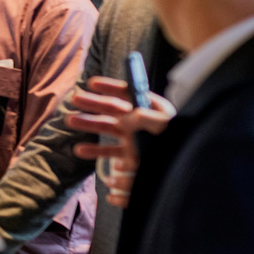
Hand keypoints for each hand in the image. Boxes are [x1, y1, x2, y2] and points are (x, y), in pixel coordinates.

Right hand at [64, 77, 175, 207]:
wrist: (183, 170)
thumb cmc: (179, 142)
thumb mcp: (167, 126)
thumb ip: (147, 118)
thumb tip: (126, 117)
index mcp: (149, 109)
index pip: (127, 93)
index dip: (110, 87)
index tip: (92, 83)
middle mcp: (138, 122)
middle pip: (111, 109)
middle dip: (92, 102)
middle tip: (74, 98)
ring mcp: (132, 140)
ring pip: (106, 129)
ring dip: (88, 124)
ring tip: (70, 120)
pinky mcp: (130, 158)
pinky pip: (109, 154)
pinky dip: (94, 152)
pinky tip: (81, 150)